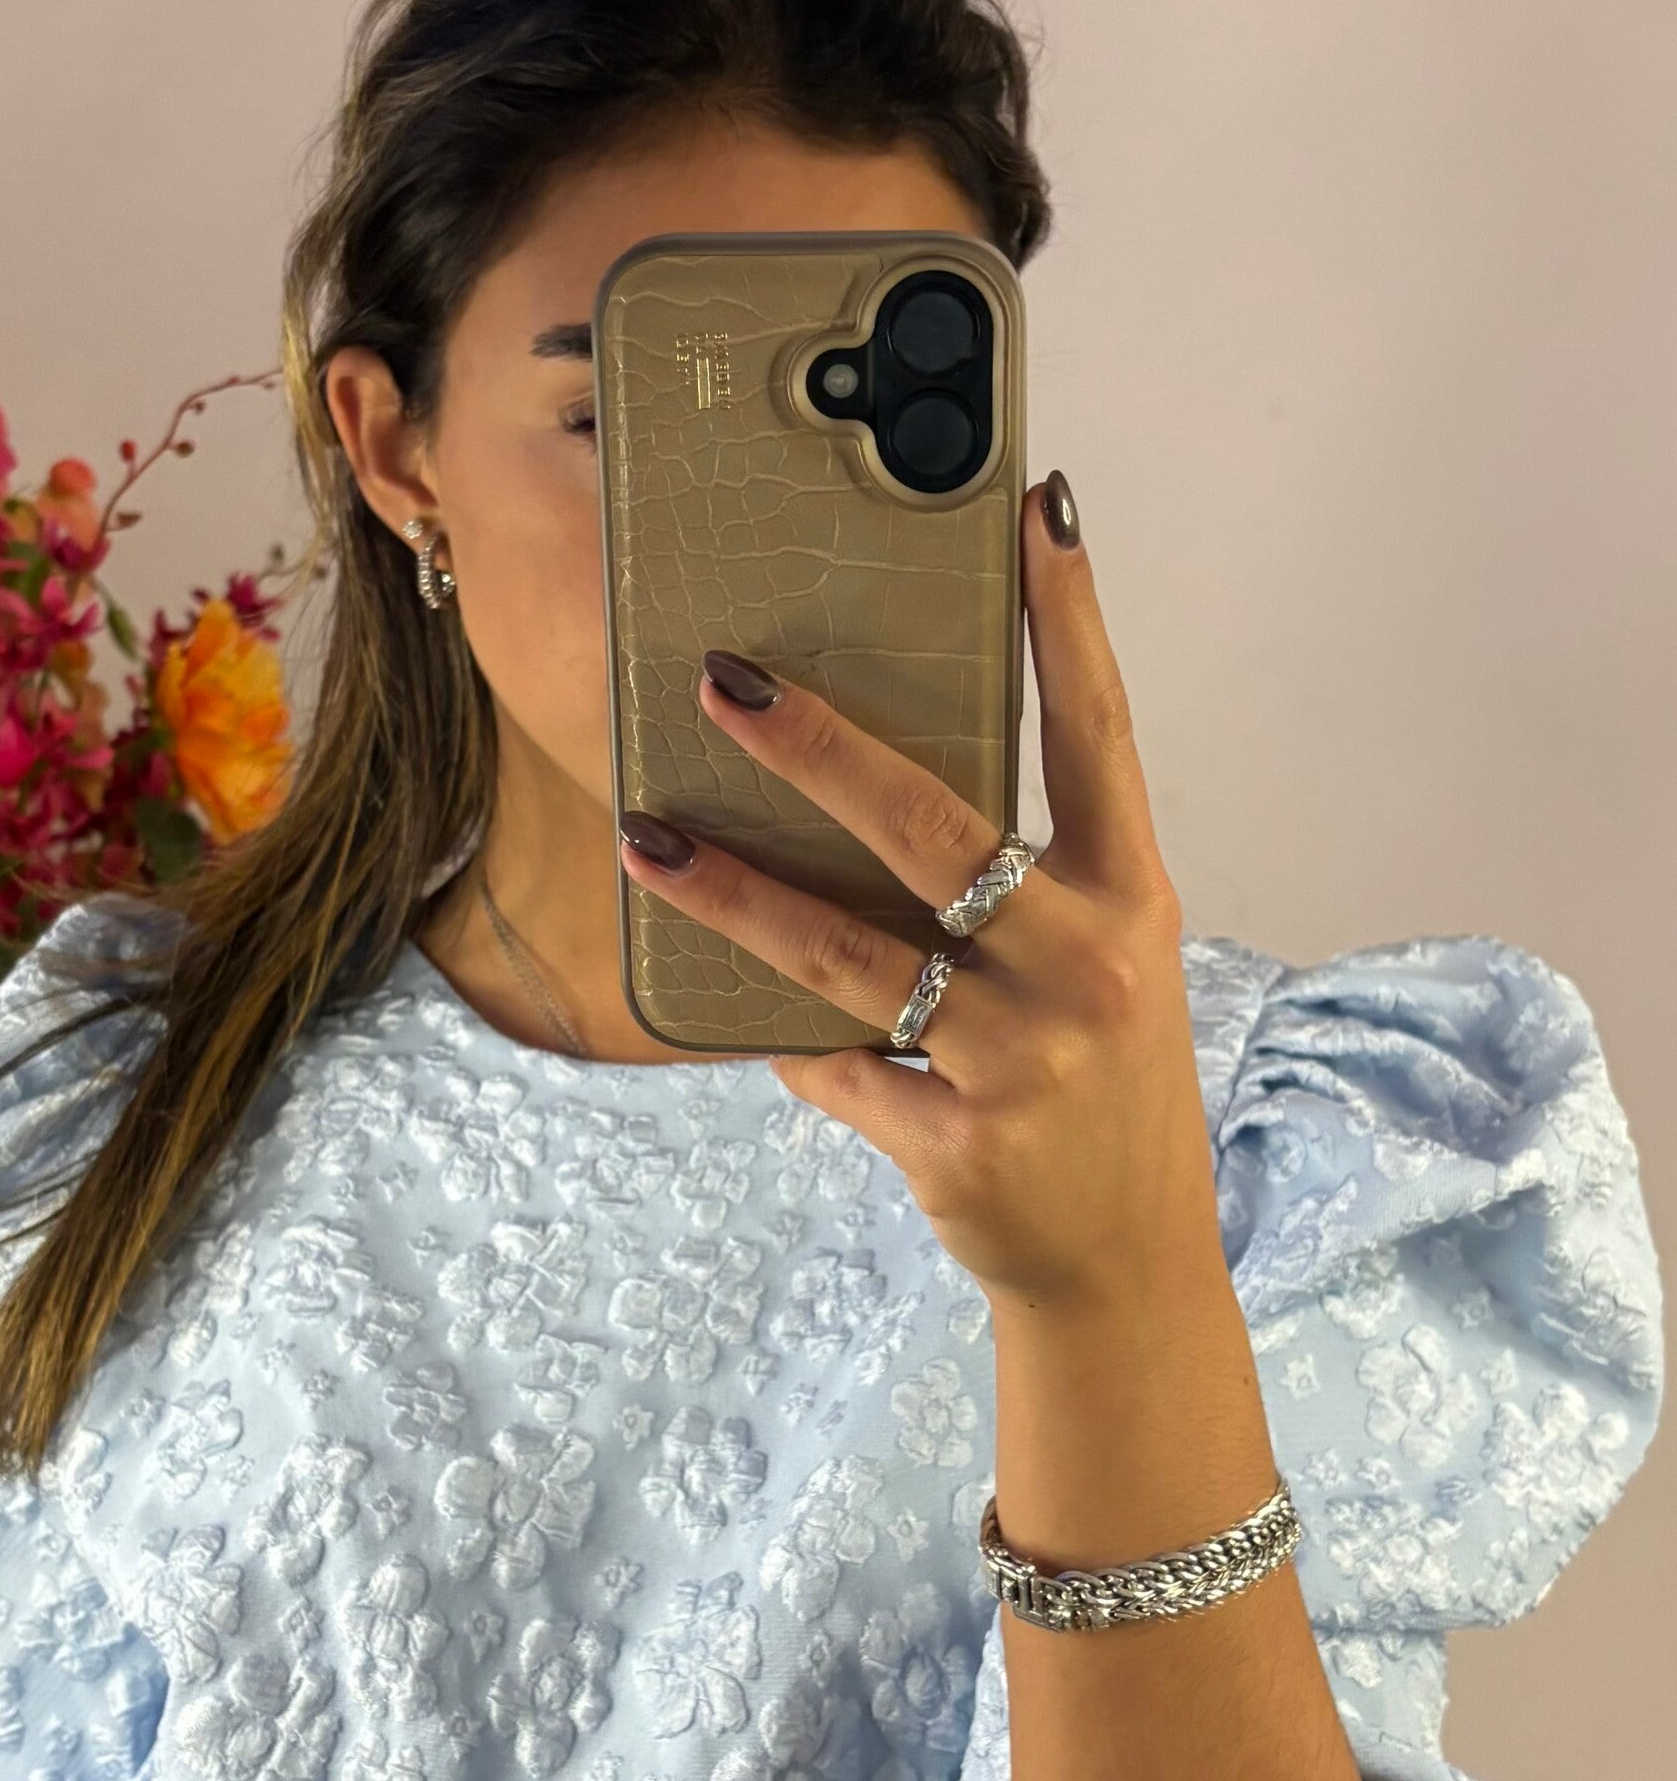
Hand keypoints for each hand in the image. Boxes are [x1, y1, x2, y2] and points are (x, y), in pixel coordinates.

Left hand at [616, 471, 1228, 1318]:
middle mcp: (1086, 967)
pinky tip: (730, 1015)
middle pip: (936, 831)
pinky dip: (784, 1043)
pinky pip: (836, 1066)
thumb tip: (867, 778)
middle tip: (727, 683)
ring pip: (846, 953)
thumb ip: (1023, 883)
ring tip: (648, 837)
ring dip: (733, 892)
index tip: (1034, 515)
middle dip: (822, 751)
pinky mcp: (958, 1141)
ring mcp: (1023, 1059)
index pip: (1099, 734)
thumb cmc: (1100, 1082)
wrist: (1126, 1264)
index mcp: (1132, 900)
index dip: (1070, 622)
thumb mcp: (1098, 965)